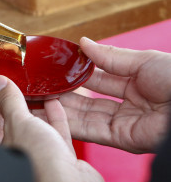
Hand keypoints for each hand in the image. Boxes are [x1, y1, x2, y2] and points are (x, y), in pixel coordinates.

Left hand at [0, 75, 106, 181]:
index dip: (2, 100)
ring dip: (41, 107)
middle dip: (23, 102)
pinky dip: (55, 116)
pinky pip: (56, 131)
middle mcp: (20, 153)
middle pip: (19, 122)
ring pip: (39, 126)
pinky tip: (55, 101)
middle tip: (26, 83)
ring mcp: (41, 155)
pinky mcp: (60, 156)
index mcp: (2, 148)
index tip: (6, 84)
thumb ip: (10, 102)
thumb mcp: (19, 123)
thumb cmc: (39, 163)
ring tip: (41, 89)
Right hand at [35, 37, 170, 153]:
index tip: (57, 70)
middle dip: (65, 94)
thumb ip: (109, 56)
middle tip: (43, 87)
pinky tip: (51, 115)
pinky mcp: (120, 139)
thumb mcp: (142, 60)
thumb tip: (82, 42)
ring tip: (40, 100)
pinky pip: (90, 131)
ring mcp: (122, 123)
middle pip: (88, 100)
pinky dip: (70, 123)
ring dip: (62, 109)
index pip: (98, 79)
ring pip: (85, 116)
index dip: (77, 74)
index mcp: (133, 83)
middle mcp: (126, 105)